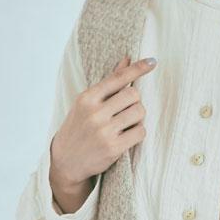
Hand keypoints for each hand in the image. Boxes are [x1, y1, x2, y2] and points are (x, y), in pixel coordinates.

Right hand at [50, 55, 157, 187]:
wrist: (66, 161)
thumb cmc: (79, 127)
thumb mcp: (87, 103)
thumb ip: (108, 84)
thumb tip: (127, 59)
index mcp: (87, 98)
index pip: (118, 78)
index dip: (138, 69)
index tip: (153, 61)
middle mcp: (95, 113)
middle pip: (133, 95)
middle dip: (135, 101)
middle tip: (127, 109)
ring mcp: (104, 131)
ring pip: (139, 113)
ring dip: (138, 117)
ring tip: (126, 123)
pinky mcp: (114, 148)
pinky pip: (140, 132)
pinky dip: (138, 132)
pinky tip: (127, 136)